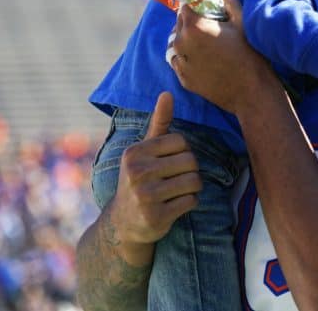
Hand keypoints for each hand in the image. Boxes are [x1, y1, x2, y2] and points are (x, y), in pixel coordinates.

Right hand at [108, 92, 202, 245]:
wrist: (123, 223)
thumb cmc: (140, 179)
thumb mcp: (144, 150)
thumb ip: (159, 122)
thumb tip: (167, 93)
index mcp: (135, 153)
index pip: (181, 141)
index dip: (182, 152)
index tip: (170, 162)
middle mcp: (137, 172)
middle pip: (191, 161)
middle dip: (190, 171)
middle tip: (176, 179)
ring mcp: (146, 196)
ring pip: (194, 181)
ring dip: (192, 187)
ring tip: (177, 191)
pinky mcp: (156, 217)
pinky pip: (192, 201)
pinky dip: (189, 203)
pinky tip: (174, 206)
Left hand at [170, 0, 275, 113]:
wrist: (251, 93)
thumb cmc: (250, 55)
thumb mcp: (242, 22)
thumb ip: (227, 0)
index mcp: (194, 26)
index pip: (185, 4)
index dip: (196, 3)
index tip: (207, 7)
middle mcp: (181, 43)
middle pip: (180, 22)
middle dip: (193, 20)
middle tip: (212, 26)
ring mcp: (180, 62)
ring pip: (177, 41)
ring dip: (187, 38)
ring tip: (208, 44)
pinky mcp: (183, 78)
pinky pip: (179, 59)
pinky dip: (188, 55)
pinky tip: (206, 59)